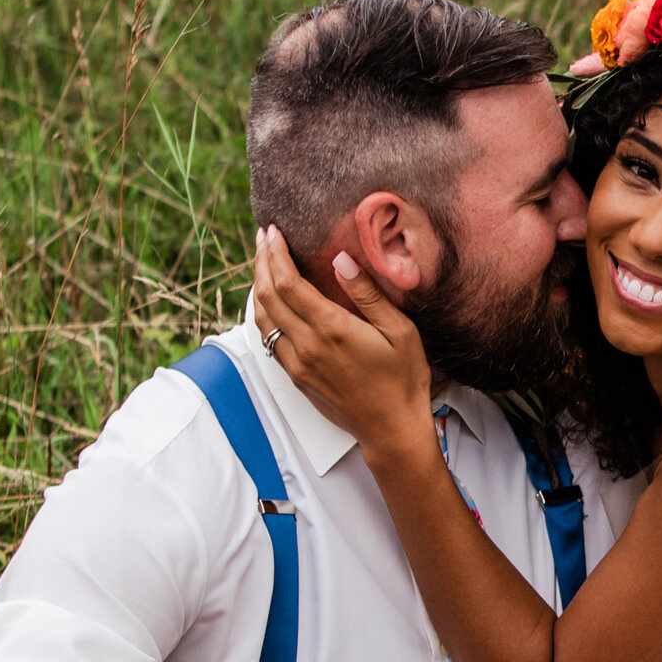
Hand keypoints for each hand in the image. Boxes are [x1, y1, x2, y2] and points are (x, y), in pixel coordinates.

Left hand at [251, 225, 436, 465]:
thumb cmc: (403, 380)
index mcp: (331, 329)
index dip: (275, 253)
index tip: (272, 232)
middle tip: (263, 239)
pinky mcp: (298, 377)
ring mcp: (298, 364)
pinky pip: (269, 339)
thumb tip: (341, 260)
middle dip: (261, 262)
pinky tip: (270, 302)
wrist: (392, 429)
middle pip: (267, 295)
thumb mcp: (399, 331)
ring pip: (262, 318)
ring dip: (257, 286)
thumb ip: (368, 294)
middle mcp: (306, 345)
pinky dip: (263, 314)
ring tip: (262, 264)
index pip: (287, 282)